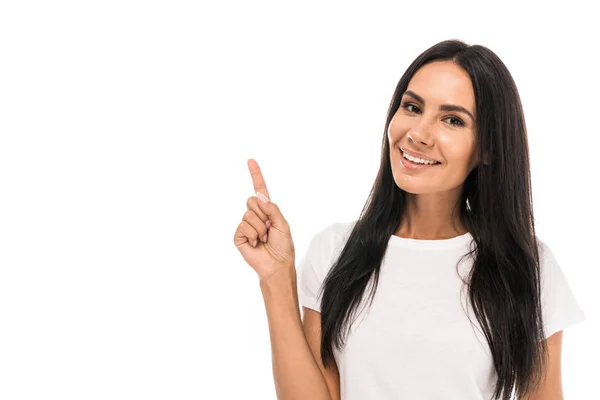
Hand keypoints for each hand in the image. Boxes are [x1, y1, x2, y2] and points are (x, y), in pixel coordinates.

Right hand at [233, 159, 295, 280]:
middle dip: (263, 214)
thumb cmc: (283, 246)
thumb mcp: (283, 224)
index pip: (260, 190)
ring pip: (249, 214)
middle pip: (252, 200)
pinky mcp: (239, 236)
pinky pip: (243, 226)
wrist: (277, 265)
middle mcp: (255, 215)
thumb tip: (259, 196)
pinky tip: (256, 243)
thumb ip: (272, 208)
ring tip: (264, 238)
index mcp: (267, 211)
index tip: (251, 160)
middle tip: (269, 229)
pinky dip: (253, 234)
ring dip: (260, 228)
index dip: (255, 175)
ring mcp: (246, 225)